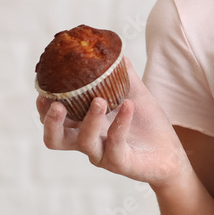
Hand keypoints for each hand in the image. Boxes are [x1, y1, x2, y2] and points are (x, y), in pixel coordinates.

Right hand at [37, 56, 192, 189]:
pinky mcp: (121, 163)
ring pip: (84, 142)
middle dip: (51, 122)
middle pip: (55, 139)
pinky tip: (129, 105)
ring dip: (90, 119)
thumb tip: (114, 51)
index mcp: (85, 126)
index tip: (43, 91)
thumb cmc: (147, 125)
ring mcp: (103, 154)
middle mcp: (89, 141)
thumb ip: (122, 76)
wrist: (170, 151)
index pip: (56, 121)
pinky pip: (115, 145)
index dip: (44, 109)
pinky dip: (120, 124)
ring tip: (99, 100)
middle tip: (57, 105)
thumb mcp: (134, 95)